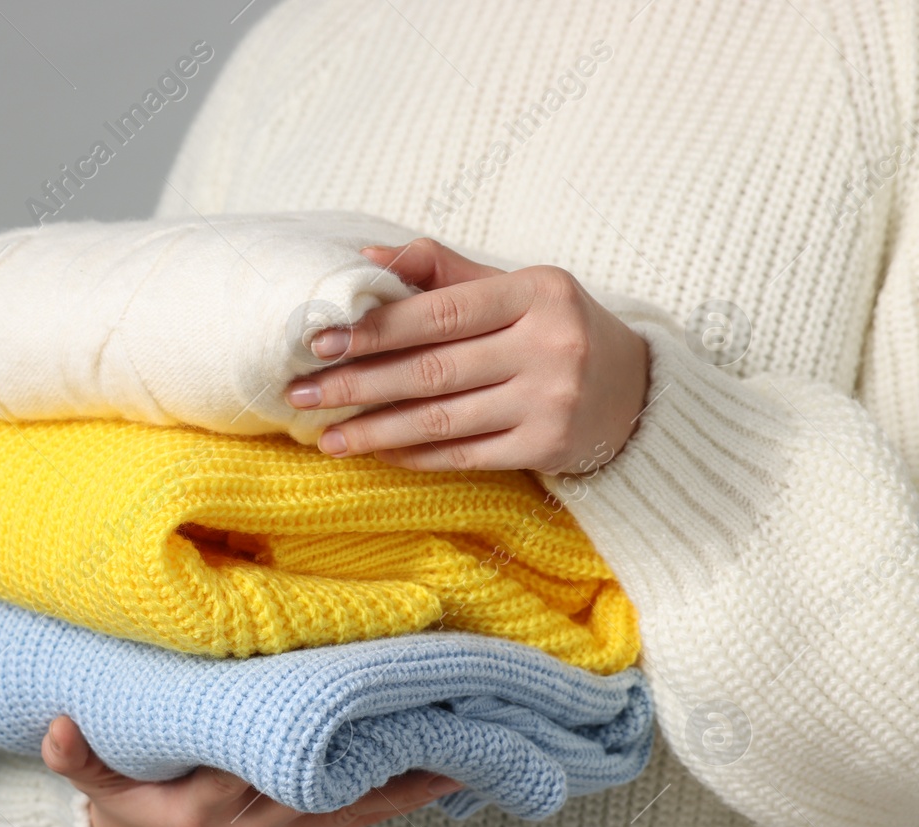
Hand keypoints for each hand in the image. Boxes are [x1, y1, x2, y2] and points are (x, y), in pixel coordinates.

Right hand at [40, 715, 461, 826]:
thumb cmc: (133, 805)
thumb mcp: (100, 781)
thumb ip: (78, 757)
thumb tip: (55, 730)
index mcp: (209, 804)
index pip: (269, 755)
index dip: (311, 720)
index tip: (350, 677)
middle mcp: (260, 823)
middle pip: (332, 771)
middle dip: (382, 730)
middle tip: (435, 681)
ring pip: (363, 795)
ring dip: (414, 761)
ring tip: (470, 721)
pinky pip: (370, 813)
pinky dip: (411, 789)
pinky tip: (456, 765)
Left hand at [285, 237, 650, 474]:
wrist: (638, 392)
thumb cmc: (555, 329)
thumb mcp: (515, 287)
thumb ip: (443, 271)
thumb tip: (367, 257)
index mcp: (537, 292)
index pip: (439, 312)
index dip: (374, 328)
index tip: (319, 341)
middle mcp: (549, 345)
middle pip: (432, 369)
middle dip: (358, 383)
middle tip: (302, 394)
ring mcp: (550, 401)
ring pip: (442, 419)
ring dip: (375, 430)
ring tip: (325, 437)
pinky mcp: (548, 447)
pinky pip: (464, 454)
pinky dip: (414, 454)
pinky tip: (375, 452)